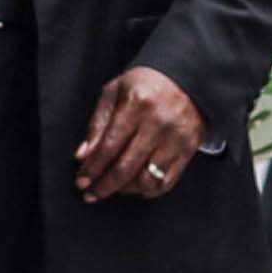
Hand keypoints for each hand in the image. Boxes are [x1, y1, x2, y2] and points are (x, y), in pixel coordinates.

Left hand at [75, 66, 204, 203]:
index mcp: (137, 104)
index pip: (109, 147)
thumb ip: (97, 124)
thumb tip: (83, 157)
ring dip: (126, 190)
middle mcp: (159, 123)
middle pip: (126, 168)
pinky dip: (148, 190)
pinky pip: (166, 182)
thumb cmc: (144, 85)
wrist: (187, 78)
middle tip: (91, 194)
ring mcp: (177, 138)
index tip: (81, 182)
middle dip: (104, 186)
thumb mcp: (114, 93)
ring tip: (115, 187)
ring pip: (147, 180)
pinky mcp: (189, 149)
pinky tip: (136, 186)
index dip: (92, 169)